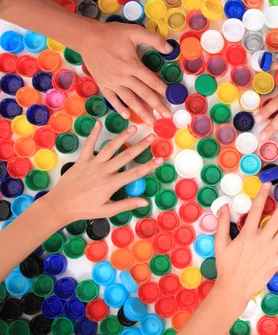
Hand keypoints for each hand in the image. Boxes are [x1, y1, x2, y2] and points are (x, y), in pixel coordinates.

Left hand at [41, 121, 162, 225]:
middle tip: (151, 136)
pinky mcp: (81, 160)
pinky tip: (99, 123)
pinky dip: (93, 134)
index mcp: (111, 184)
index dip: (149, 166)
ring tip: (133, 128)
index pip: (135, 173)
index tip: (160, 159)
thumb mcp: (106, 210)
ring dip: (122, 137)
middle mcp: (104, 171)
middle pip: (125, 156)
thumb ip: (126, 204)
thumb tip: (144, 202)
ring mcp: (92, 164)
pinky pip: (88, 145)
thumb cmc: (84, 209)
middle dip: (140, 146)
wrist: (60, 205)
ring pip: (110, 147)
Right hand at [77, 22, 172, 125]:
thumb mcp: (134, 31)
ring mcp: (112, 82)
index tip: (172, 99)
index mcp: (133, 65)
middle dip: (157, 106)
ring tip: (151, 122)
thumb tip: (170, 49)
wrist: (86, 37)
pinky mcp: (103, 84)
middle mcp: (123, 77)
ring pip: (129, 100)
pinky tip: (127, 116)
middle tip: (167, 117)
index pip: (152, 81)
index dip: (164, 90)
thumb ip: (154, 39)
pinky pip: (112, 99)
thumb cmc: (111, 34)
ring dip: (141, 112)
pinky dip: (119, 108)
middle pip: (144, 94)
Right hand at [213, 183, 277, 302]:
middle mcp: (262, 240)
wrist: (233, 288)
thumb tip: (224, 207)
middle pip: (277, 218)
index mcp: (248, 234)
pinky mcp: (276, 263)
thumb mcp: (220, 244)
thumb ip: (222, 224)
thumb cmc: (226, 266)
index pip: (257, 210)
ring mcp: (271, 252)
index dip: (263, 196)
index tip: (268, 185)